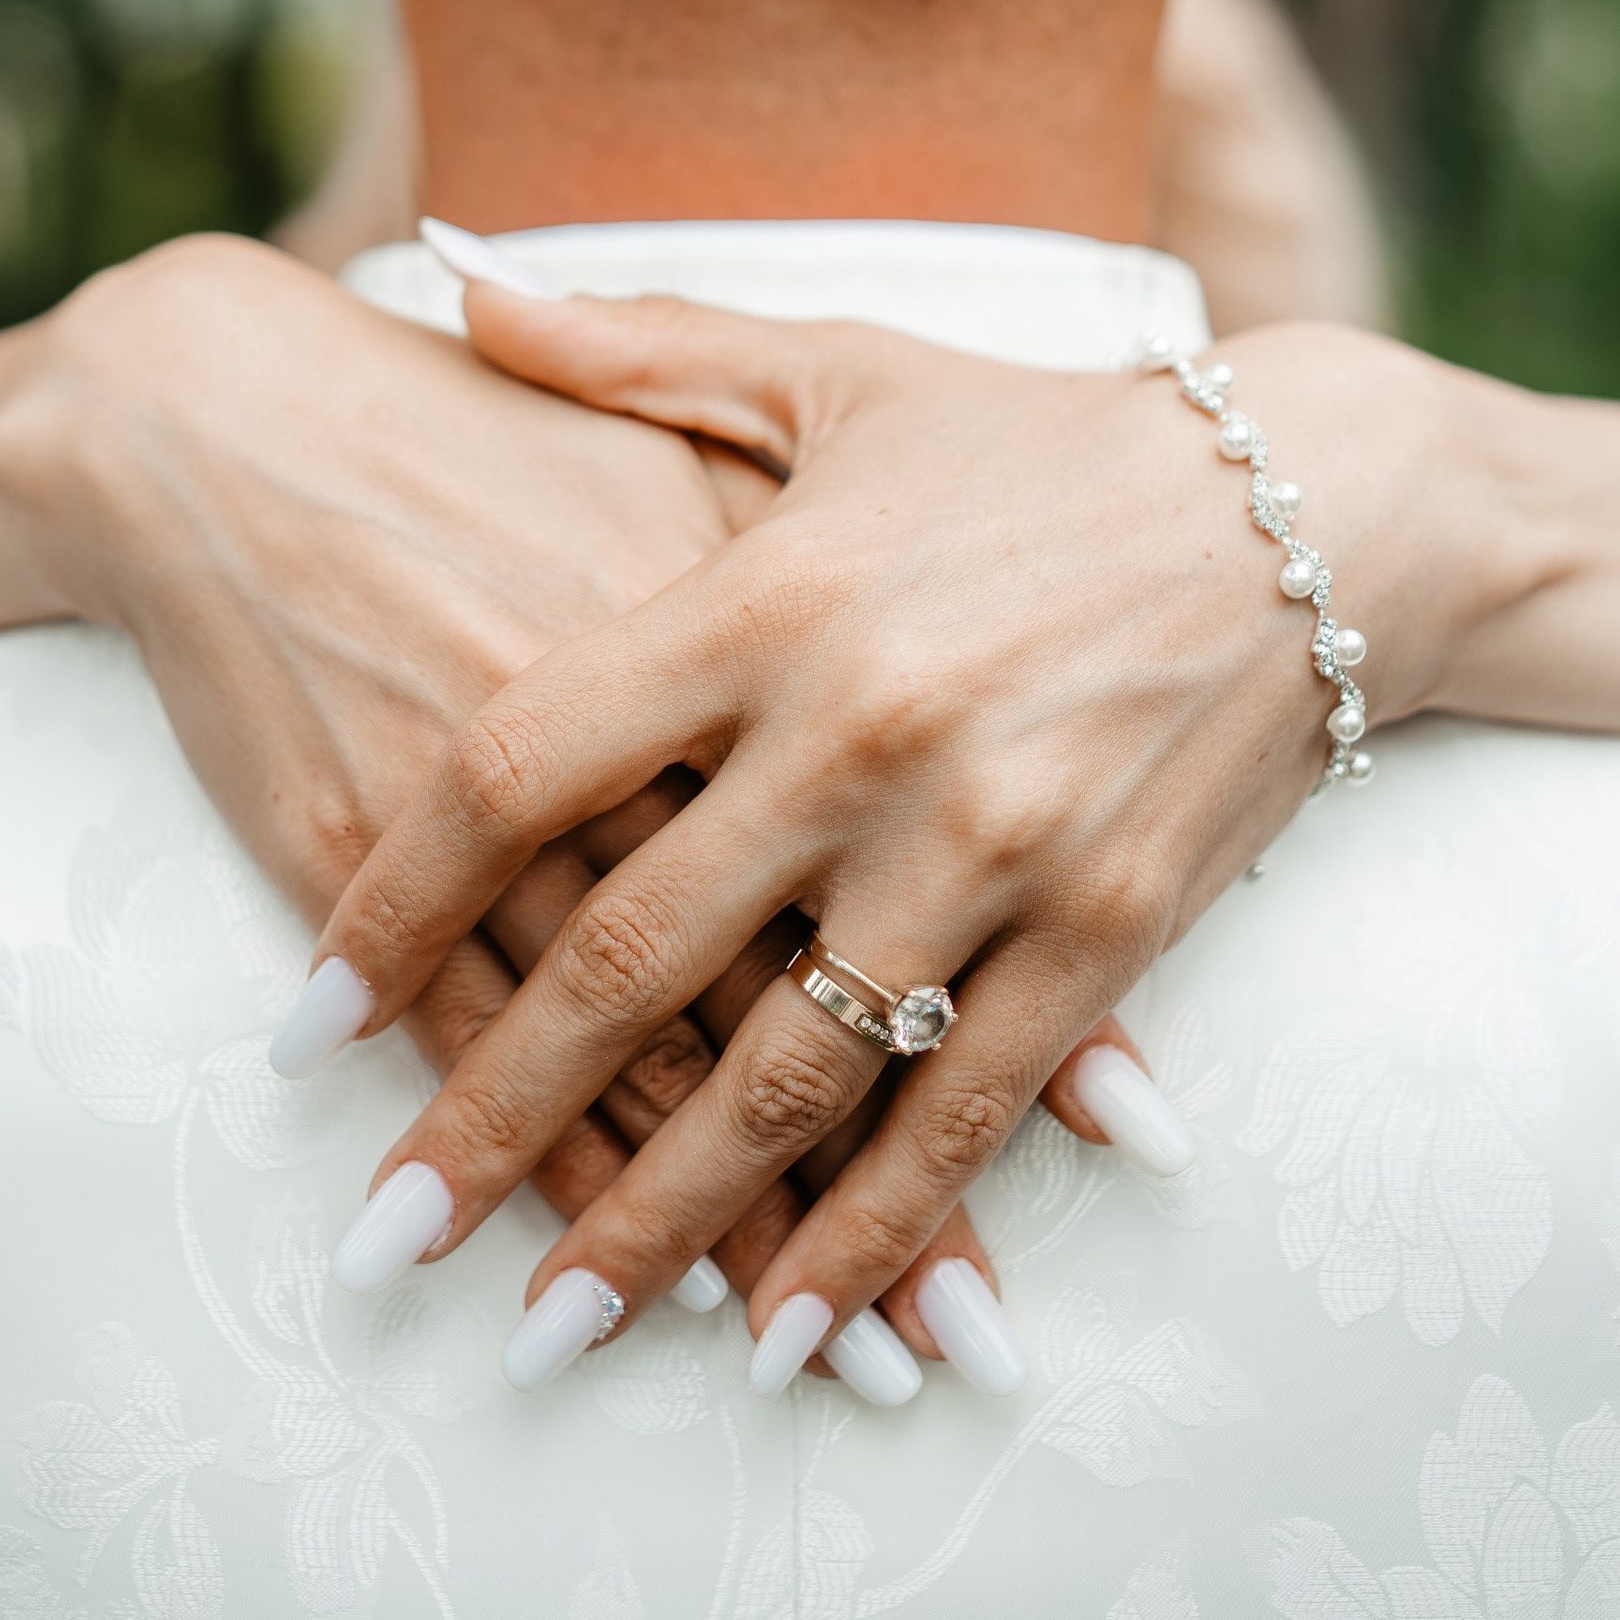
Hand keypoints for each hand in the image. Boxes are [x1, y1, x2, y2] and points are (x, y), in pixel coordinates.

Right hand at [0, 232, 1024, 1357]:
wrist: (230, 408)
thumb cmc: (502, 432)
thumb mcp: (709, 437)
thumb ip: (887, 573)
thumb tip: (1062, 709)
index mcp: (762, 622)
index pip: (917, 849)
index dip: (1015, 993)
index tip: (1119, 1139)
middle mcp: (647, 731)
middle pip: (792, 990)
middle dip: (884, 1188)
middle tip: (968, 1347)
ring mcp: (489, 803)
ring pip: (638, 1054)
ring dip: (724, 1229)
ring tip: (823, 1372)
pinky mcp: (346, 849)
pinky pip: (477, 1035)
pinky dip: (548, 1159)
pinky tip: (602, 1258)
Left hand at [310, 297, 1492, 1357]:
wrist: (1319, 504)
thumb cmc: (1039, 438)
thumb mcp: (833, 374)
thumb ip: (626, 349)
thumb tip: (442, 278)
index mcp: (765, 593)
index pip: (523, 766)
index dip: (396, 901)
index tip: (300, 1022)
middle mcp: (861, 731)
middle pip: (625, 956)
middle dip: (490, 1120)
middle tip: (383, 1241)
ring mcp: (993, 845)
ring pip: (785, 1078)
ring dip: (661, 1226)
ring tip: (552, 1334)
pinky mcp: (1110, 932)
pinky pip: (962, 1122)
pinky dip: (872, 1243)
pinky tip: (790, 1341)